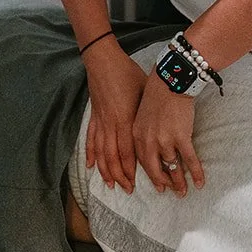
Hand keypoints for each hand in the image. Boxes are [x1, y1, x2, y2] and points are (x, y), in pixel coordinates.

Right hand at [82, 40, 145, 191]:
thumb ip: (148, 112)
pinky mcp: (94, 116)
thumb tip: (160, 127)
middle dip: (120, 176)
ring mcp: (101, 122)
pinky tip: (91, 166)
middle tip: (127, 190)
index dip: (132, 170)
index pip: (128, 152)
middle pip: (114, 157)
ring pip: (102, 152)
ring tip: (111, 184)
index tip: (138, 182)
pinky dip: (91, 154)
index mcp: (126, 120)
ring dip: (106, 170)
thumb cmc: (128, 74)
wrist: (104, 61)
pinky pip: (91, 140)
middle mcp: (112, 125)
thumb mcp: (144, 92)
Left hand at [133, 74, 204, 196]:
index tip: (157, 184)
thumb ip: (145, 129)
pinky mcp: (181, 137)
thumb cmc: (158, 91)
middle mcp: (148, 140)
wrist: (170, 80)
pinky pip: (189, 160)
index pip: (142, 160)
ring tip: (184, 192)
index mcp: (137, 134)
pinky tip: (200, 182)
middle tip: (169, 192)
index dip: (150, 174)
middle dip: (162, 183)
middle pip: (154, 169)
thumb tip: (154, 140)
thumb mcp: (143, 112)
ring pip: (172, 167)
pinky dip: (195, 173)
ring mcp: (164, 140)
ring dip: (179, 181)